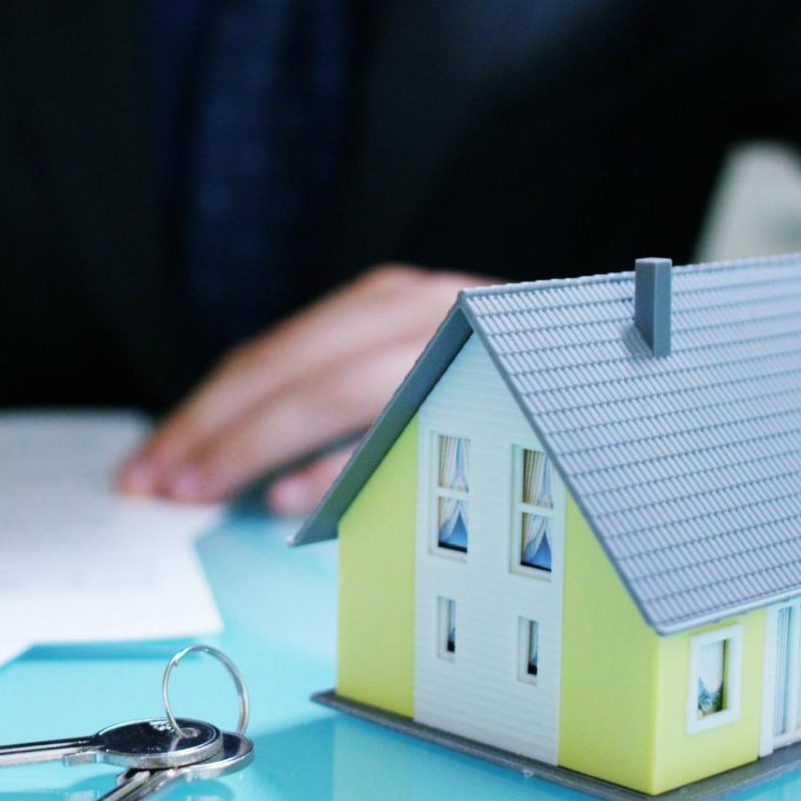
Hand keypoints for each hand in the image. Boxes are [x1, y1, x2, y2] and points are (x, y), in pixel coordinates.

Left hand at [118, 264, 495, 515]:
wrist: (651, 353)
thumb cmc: (521, 384)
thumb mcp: (421, 380)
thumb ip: (344, 417)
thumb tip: (259, 482)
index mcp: (391, 302)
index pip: (273, 356)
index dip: (205, 412)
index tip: (150, 463)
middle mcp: (421, 306)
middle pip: (288, 368)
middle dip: (211, 431)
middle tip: (155, 486)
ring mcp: (464, 335)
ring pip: (333, 385)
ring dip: (256, 444)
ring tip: (201, 490)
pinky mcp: (503, 375)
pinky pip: (408, 419)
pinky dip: (347, 459)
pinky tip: (293, 499)